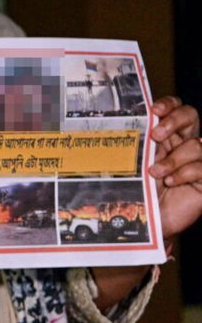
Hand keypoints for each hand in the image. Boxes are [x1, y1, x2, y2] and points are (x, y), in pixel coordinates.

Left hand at [149, 96, 201, 237]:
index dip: (169, 104)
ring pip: (196, 144)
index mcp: (167, 136)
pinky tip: (170, 182)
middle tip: (156, 135)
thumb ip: (138, 143)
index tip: (153, 110)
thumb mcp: (135, 163)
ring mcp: (197, 161)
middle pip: (191, 116)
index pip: (175, 108)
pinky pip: (201, 167)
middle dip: (174, 121)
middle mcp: (183, 144)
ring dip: (173, 158)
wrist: (145, 218)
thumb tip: (129, 122)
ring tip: (156, 173)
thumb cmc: (138, 189)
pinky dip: (184, 173)